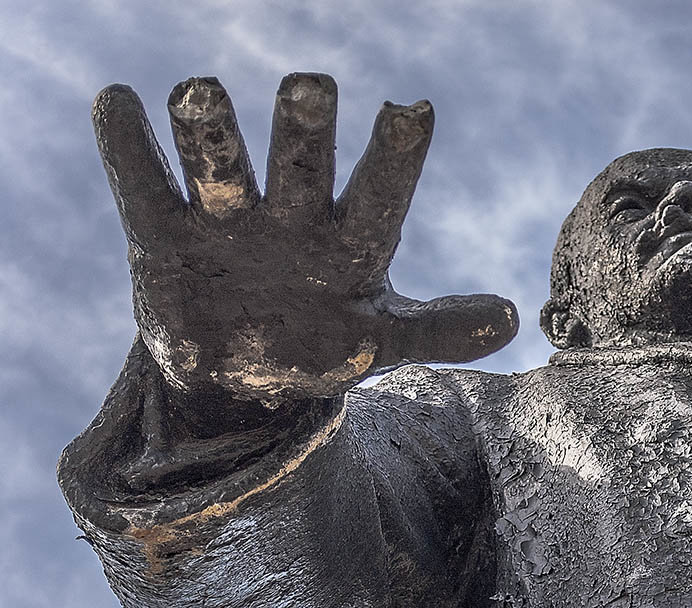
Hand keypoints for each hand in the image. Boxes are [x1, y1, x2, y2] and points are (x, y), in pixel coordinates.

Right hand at [93, 74, 516, 400]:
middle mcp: (291, 217)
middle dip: (303, 131)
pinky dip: (127, 147)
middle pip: (300, 165)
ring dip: (210, 133)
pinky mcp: (161, 235)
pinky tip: (116, 101)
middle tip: (310, 87)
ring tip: (200, 94)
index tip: (414, 111)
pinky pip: (141, 186)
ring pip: (220, 166)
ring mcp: (226, 221)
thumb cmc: (322, 345)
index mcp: (348, 244)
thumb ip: (441, 332)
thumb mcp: (382, 346)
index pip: (380, 195)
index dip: (395, 159)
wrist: (242, 375)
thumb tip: (514, 319)